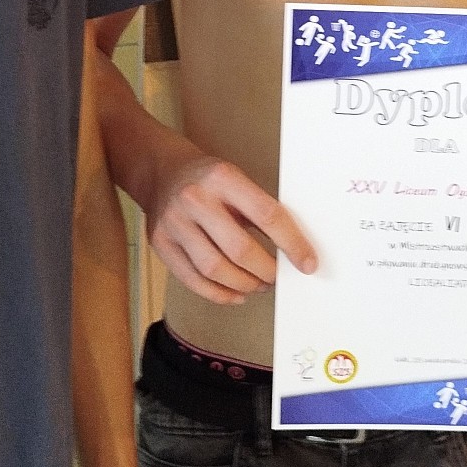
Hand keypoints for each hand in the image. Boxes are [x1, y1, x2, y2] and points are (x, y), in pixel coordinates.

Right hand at [146, 154, 316, 305]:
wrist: (162, 172)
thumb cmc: (209, 180)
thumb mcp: (237, 181)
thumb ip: (260, 210)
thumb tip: (294, 249)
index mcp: (223, 177)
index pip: (266, 215)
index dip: (292, 243)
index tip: (307, 263)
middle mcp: (195, 199)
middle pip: (239, 249)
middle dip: (266, 271)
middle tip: (277, 277)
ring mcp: (174, 223)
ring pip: (214, 269)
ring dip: (244, 285)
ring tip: (258, 285)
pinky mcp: (159, 243)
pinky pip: (192, 280)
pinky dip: (218, 294)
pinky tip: (235, 293)